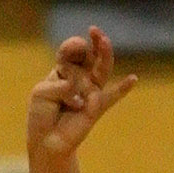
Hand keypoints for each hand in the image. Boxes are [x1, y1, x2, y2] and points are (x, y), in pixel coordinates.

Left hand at [27, 27, 136, 159]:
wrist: (46, 141)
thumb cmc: (42, 115)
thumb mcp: (41, 93)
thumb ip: (58, 85)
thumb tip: (78, 88)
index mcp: (65, 70)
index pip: (71, 52)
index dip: (72, 47)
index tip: (69, 50)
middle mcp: (81, 77)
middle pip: (91, 56)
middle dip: (94, 42)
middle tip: (94, 31)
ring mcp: (91, 90)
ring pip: (102, 70)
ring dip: (105, 54)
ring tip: (104, 41)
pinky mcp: (97, 106)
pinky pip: (113, 96)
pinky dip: (123, 88)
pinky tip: (133, 79)